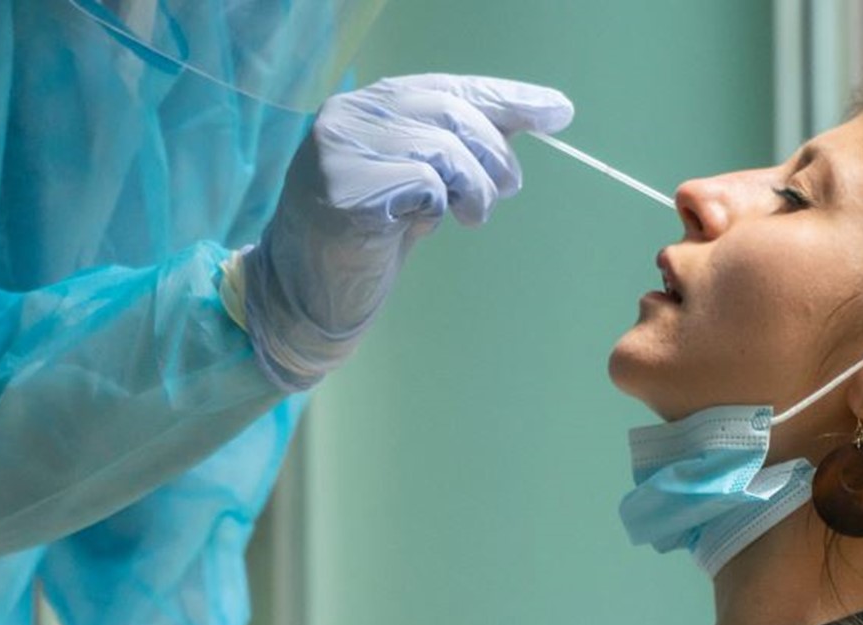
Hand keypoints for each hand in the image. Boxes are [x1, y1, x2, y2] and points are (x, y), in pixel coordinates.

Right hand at [240, 73, 573, 389]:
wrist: (305, 299)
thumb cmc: (365, 243)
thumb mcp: (418, 185)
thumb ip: (458, 150)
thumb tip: (537, 115)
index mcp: (366, 106)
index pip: (447, 87)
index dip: (505, 98)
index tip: (557, 112)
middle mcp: (348, 115)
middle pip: (450, 111)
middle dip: (495, 152)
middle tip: (508, 189)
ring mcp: (340, 149)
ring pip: (442, 147)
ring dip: (475, 187)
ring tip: (471, 217)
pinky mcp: (343, 190)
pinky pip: (423, 183)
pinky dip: (439, 206)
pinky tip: (423, 226)